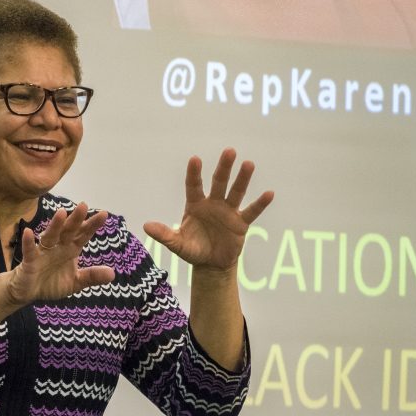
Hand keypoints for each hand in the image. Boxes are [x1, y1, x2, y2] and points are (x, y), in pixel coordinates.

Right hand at [7, 202, 114, 304]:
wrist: (28, 292)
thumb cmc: (51, 283)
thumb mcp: (75, 282)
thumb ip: (91, 277)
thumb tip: (112, 274)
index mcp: (70, 250)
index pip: (82, 235)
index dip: (92, 225)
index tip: (104, 214)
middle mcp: (58, 247)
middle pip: (68, 231)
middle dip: (75, 220)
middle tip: (84, 205)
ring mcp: (43, 252)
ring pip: (50, 236)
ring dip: (55, 225)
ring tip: (61, 213)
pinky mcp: (29, 261)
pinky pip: (29, 250)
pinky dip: (29, 242)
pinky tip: (29, 232)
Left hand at [143, 148, 273, 272]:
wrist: (211, 264)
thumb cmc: (192, 250)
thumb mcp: (177, 244)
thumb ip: (164, 234)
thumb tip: (146, 226)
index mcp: (195, 205)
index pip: (194, 186)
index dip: (194, 174)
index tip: (195, 159)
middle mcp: (212, 203)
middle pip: (218, 182)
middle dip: (223, 168)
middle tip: (229, 151)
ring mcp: (228, 211)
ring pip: (236, 192)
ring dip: (242, 179)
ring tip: (248, 164)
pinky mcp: (241, 223)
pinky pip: (251, 211)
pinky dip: (260, 204)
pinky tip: (269, 193)